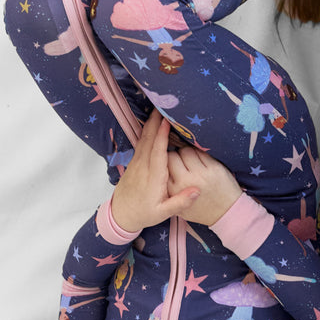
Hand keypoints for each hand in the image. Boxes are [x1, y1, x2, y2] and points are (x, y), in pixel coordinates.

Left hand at [110, 112, 199, 231]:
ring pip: (143, 138)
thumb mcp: (163, 213)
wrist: (121, 214)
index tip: (168, 120)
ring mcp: (137, 163)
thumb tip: (197, 190)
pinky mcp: (134, 162)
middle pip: (149, 139)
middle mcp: (143, 166)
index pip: (158, 151)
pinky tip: (152, 123)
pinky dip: (147, 131)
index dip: (162, 135)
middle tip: (165, 104)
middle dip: (156, 121)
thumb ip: (180, 202)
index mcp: (153, 177)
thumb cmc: (144, 213)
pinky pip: (141, 142)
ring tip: (159, 108)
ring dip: (151, 123)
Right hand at [166, 146, 241, 225]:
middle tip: (180, 160)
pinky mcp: (214, 168)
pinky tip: (201, 161)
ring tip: (190, 160)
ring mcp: (201, 173)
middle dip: (175, 155)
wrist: (226, 213)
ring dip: (187, 153)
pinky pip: (201, 152)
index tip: (170, 164)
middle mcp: (186, 181)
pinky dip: (199, 154)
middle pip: (173, 156)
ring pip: (187, 151)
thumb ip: (168, 191)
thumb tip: (159, 171)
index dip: (165, 163)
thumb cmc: (200, 210)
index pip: (162, 166)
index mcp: (174, 190)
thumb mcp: (178, 207)